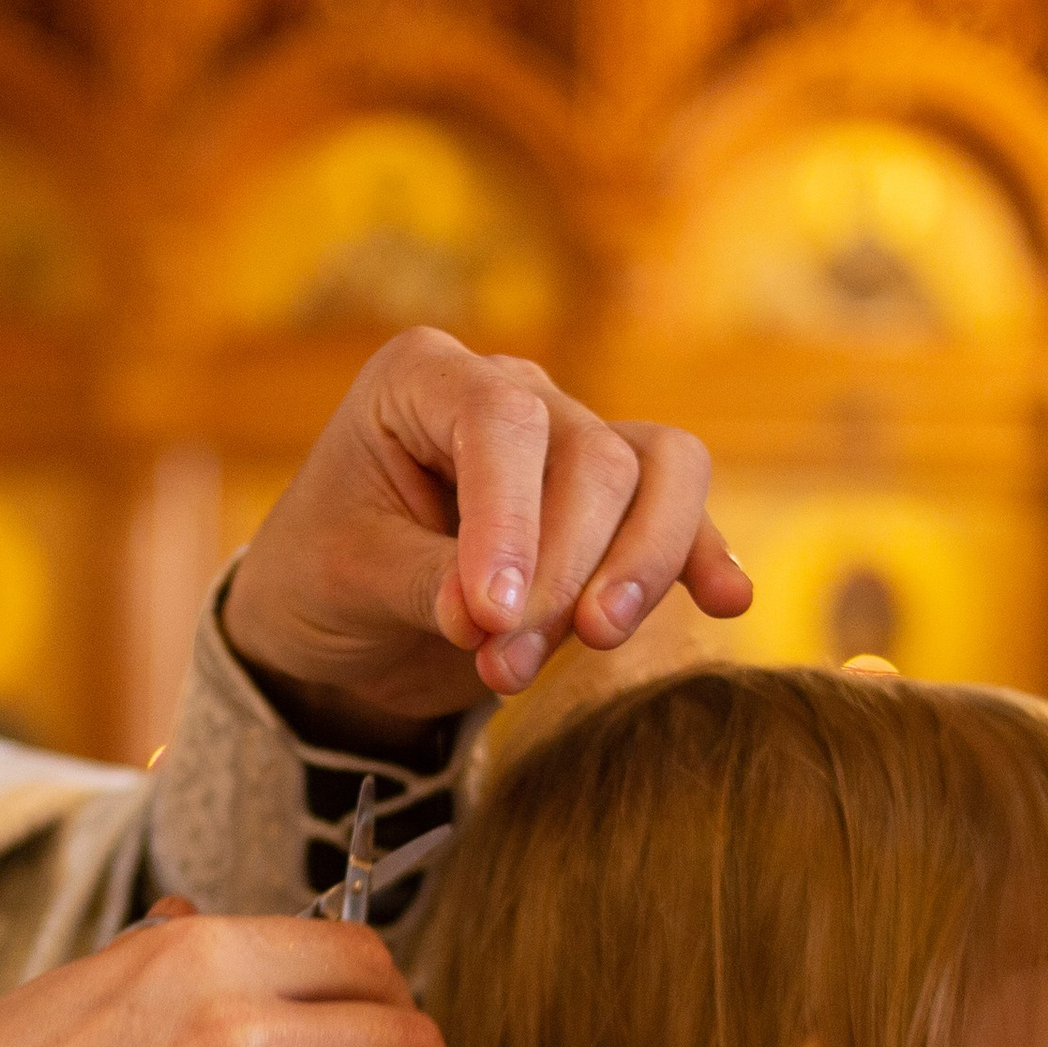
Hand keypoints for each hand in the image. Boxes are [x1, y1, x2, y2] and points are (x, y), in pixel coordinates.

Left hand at [221, 330, 752, 745]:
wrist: (336, 631)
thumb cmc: (321, 583)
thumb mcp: (346, 583)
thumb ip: (422, 585)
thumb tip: (497, 617)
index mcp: (425, 378)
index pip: (501, 421)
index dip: (512, 518)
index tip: (494, 617)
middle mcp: (510, 392)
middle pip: (592, 458)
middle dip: (562, 573)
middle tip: (504, 668)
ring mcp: (569, 443)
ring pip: (656, 473)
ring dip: (636, 569)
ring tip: (594, 643)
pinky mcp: (609, 512)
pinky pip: (677, 511)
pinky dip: (700, 555)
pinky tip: (726, 600)